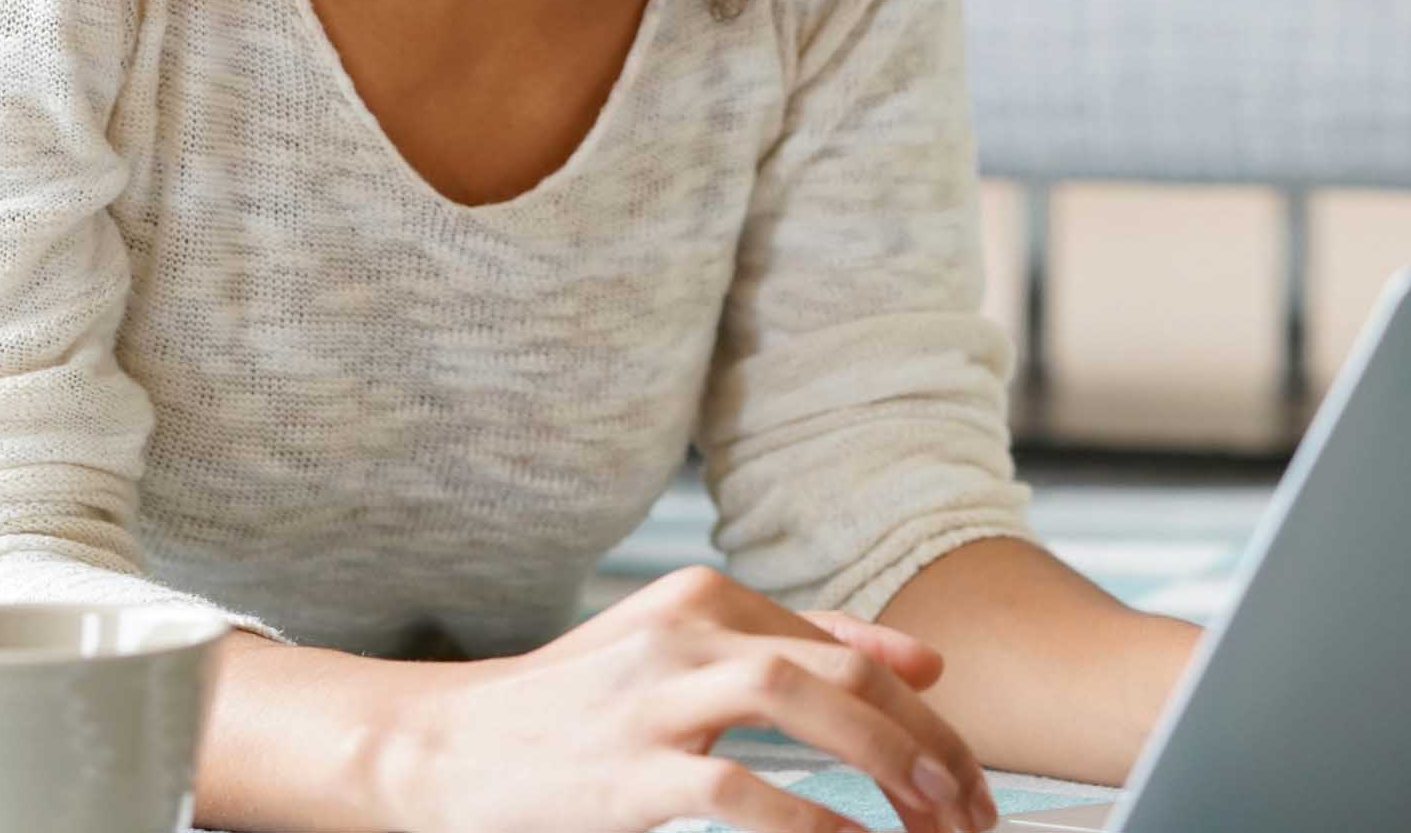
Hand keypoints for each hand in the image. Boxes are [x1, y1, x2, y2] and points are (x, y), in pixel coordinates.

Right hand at [380, 564, 998, 832]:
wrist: (439, 747)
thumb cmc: (569, 709)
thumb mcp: (678, 654)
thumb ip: (791, 644)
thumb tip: (919, 661)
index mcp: (704, 599)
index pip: (841, 642)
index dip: (918, 702)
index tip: (967, 762)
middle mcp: (687, 630)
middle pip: (836, 668)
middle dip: (920, 737)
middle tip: (970, 804)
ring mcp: (655, 696)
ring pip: (797, 700)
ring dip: (882, 759)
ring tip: (933, 818)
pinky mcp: (627, 769)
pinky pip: (736, 787)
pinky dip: (805, 819)